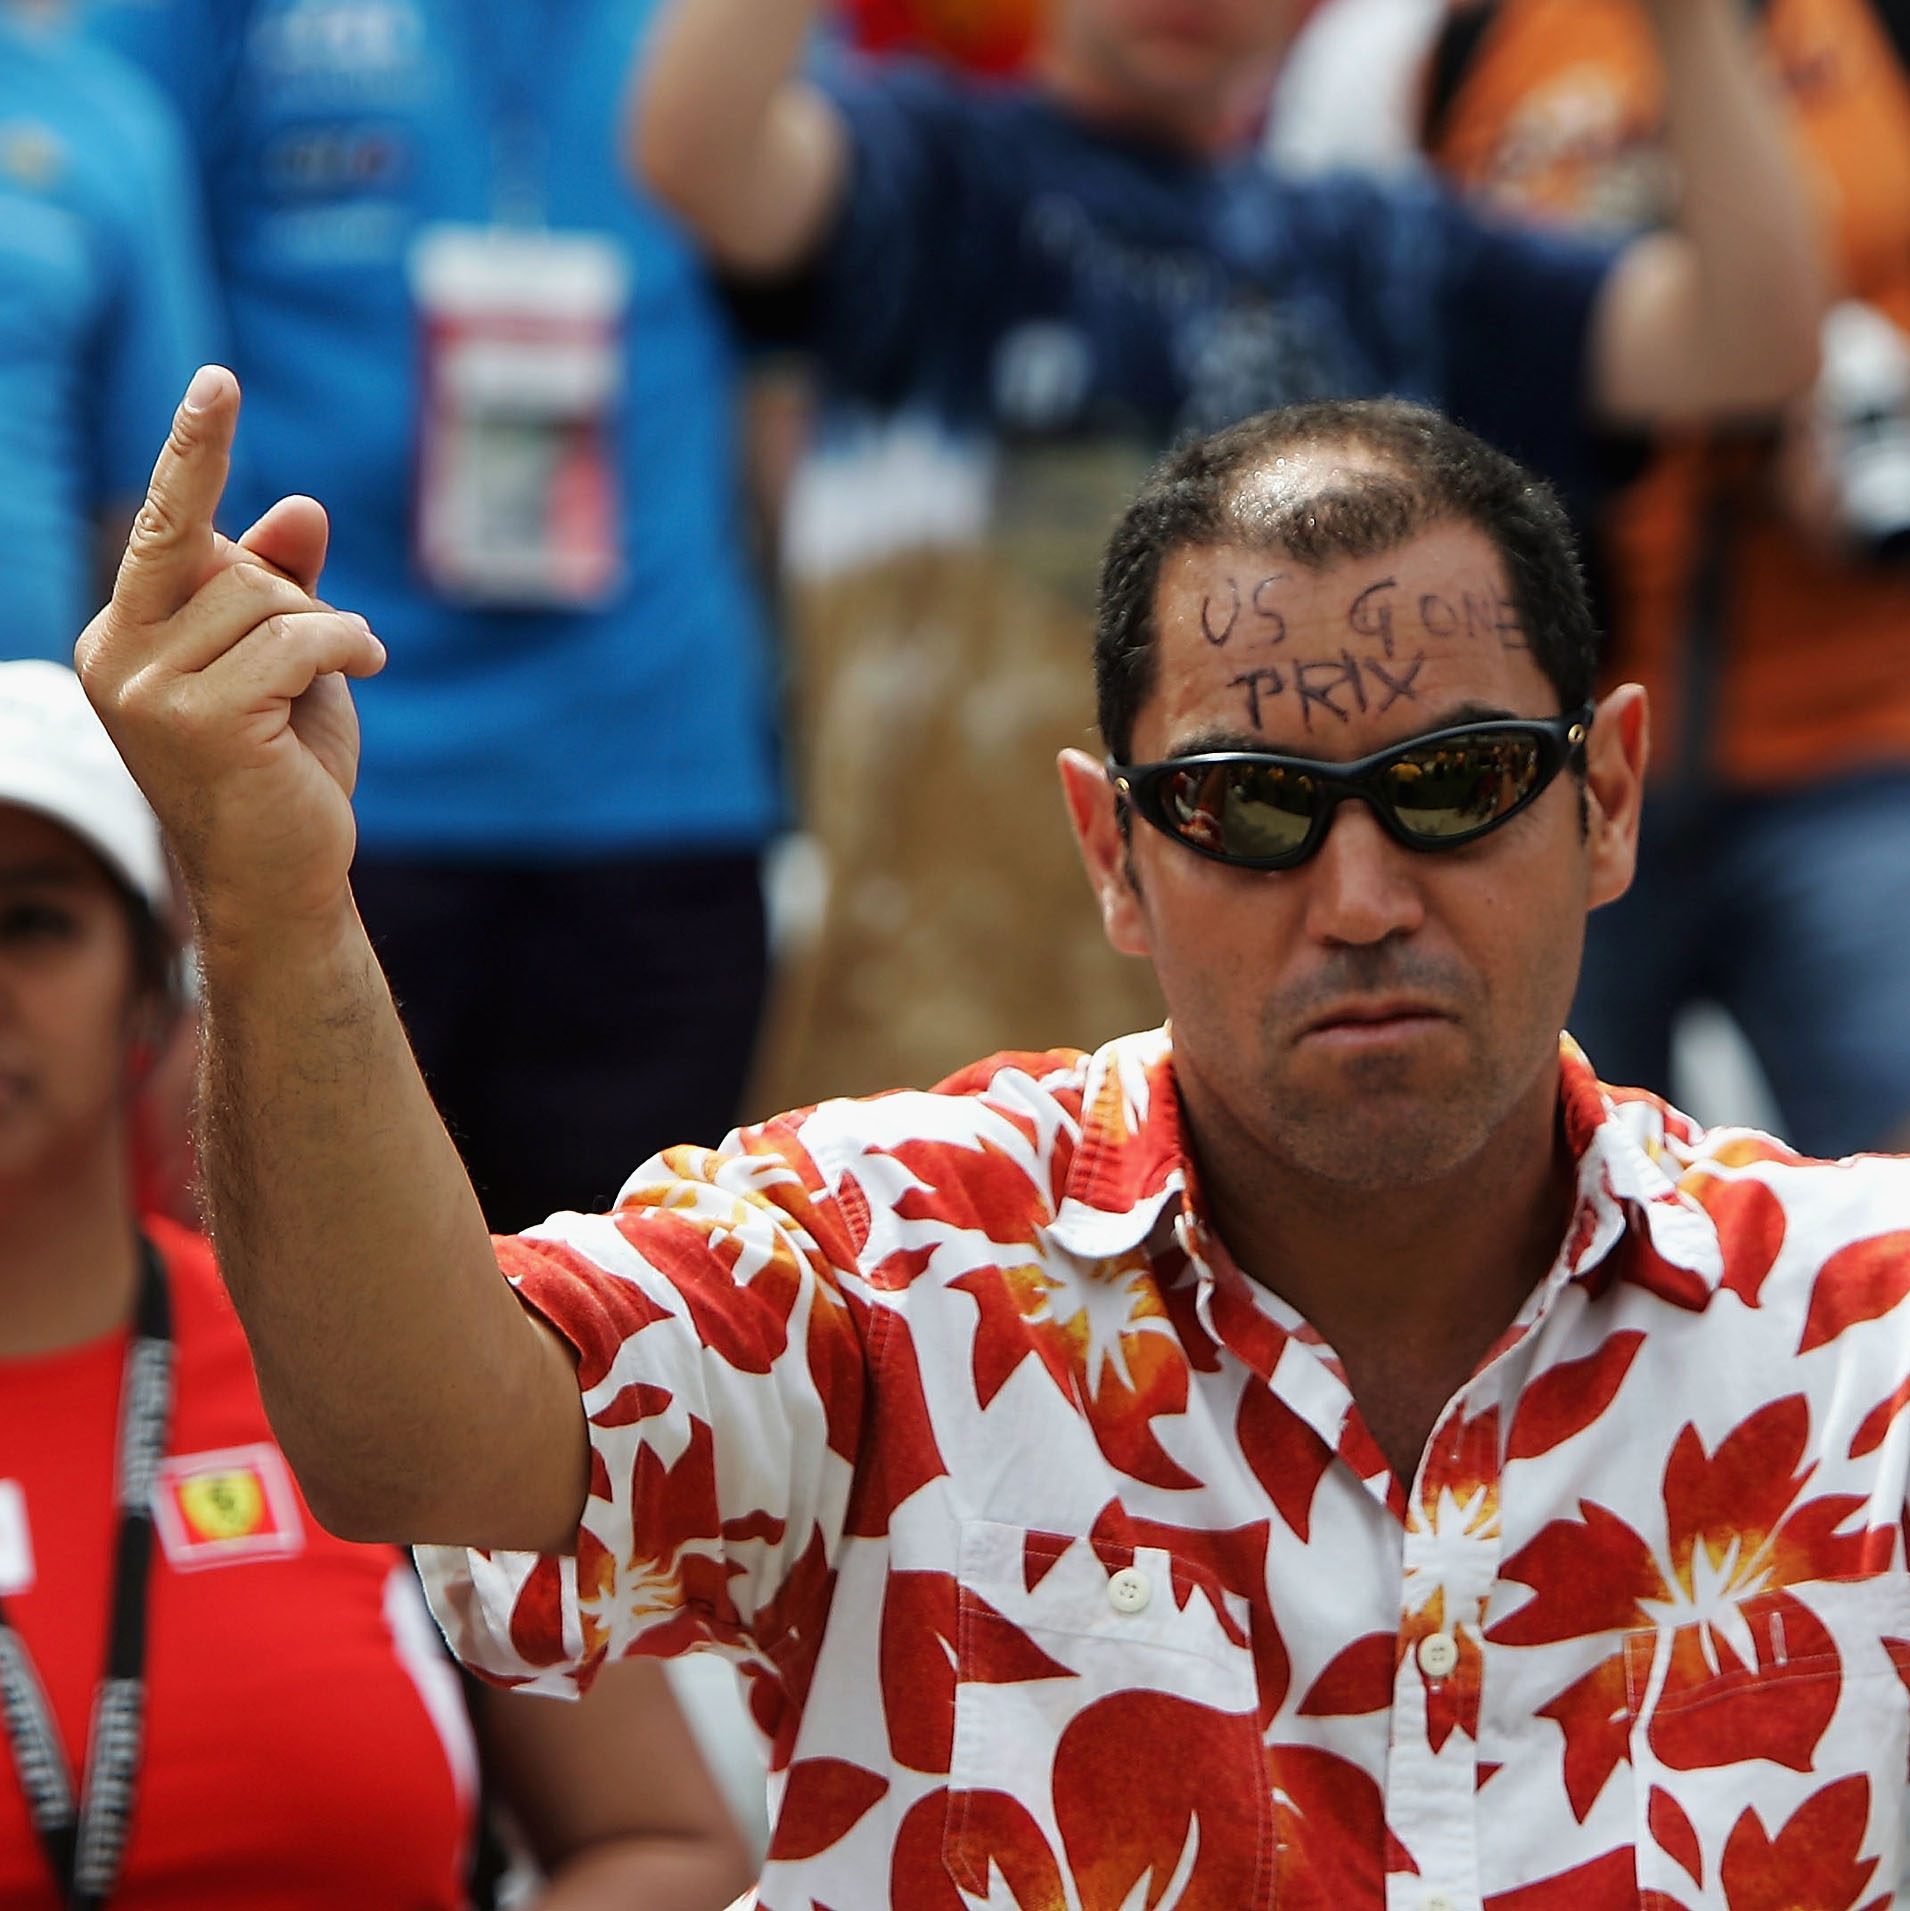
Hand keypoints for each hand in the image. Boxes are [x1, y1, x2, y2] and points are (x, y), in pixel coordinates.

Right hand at [75, 367, 386, 953]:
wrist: (281, 876)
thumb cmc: (283, 769)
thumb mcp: (286, 664)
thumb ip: (282, 586)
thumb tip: (300, 506)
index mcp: (123, 630)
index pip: (164, 522)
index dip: (195, 451)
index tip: (219, 381)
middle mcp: (114, 651)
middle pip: (226, 560)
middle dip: (294, 599)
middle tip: (324, 658)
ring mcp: (147, 687)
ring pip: (267, 599)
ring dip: (328, 632)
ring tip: (342, 673)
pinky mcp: (199, 718)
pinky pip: (296, 640)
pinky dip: (346, 648)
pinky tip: (364, 672)